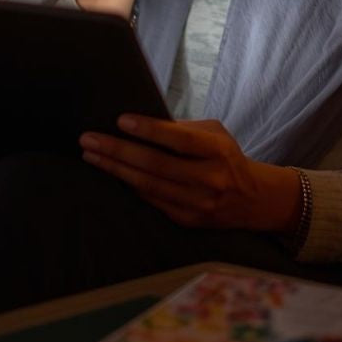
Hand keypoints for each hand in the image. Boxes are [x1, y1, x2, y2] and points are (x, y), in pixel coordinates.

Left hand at [79, 114, 300, 233]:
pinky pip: (151, 201)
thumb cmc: (226, 156)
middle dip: (118, 151)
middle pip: (156, 165)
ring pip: (148, 186)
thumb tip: (140, 123)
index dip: (149, 130)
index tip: (120, 120)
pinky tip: (112, 174)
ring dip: (115, 170)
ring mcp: (198, 204)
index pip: (179, 139)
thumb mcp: (214, 134)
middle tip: (88, 139)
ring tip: (91, 155)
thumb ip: (182, 129)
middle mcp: (209, 179)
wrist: (253, 200)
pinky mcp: (187, 220)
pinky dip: (129, 186)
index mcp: (218, 151)